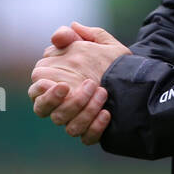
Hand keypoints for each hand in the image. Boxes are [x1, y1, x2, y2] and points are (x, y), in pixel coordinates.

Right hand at [29, 22, 131, 143]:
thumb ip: (77, 36)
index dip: (43, 91)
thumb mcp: (99, 42)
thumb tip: (59, 35)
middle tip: (88, 85)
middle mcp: (61, 103)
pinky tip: (107, 113)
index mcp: (55, 82)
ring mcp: (75, 119)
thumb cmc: (111, 59)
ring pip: (68, 126)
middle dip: (66, 101)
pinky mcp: (90, 131)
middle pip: (45, 112)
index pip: (36, 92)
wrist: (137, 78)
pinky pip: (86, 138)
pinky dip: (95, 128)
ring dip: (86, 110)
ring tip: (104, 92)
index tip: (63, 84)